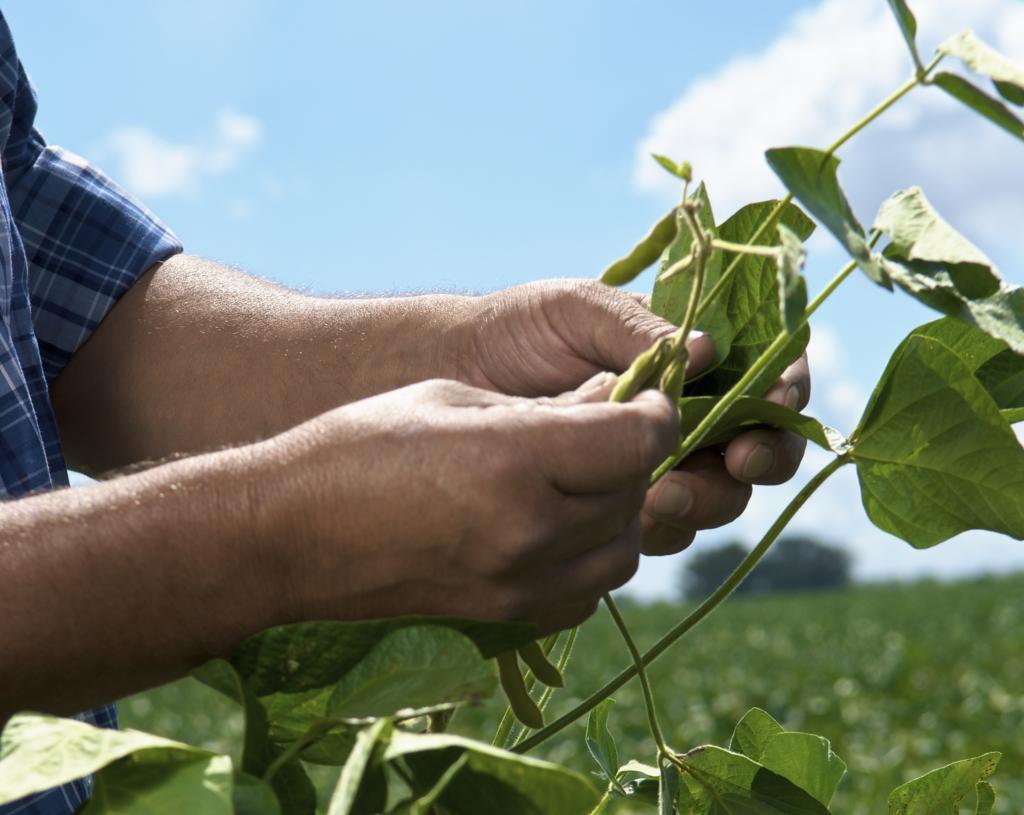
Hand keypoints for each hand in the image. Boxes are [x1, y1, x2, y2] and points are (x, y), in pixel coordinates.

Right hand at [263, 377, 678, 631]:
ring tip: (582, 477)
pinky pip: (588, 590)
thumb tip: (609, 398)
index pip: (636, 440)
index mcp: (514, 461)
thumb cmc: (359, 445)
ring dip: (619, 509)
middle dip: (634, 455)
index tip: (647, 396)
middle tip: (606, 427)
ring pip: (622, 550)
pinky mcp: (507, 616)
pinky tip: (557, 525)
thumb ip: (543, 405)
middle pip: (634, 493)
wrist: (290, 536)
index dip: (655, 412)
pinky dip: (592, 556)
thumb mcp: (454, 398)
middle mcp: (529, 531)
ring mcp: (520, 584)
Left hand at [452, 278, 810, 556]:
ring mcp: (660, 463)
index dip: (786, 392)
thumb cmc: (519, 330)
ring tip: (660, 491)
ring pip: (722, 496)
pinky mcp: (625, 503)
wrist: (453, 379)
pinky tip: (632, 514)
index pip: (768, 374)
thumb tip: (710, 350)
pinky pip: (668, 528)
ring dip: (709, 499)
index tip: (773, 406)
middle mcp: (688, 412)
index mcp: (691, 357)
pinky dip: (663, 526)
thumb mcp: (580, 310)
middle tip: (736, 460)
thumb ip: (640, 329)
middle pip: (761, 446)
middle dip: (763, 457)